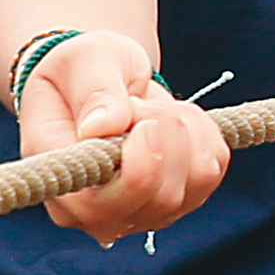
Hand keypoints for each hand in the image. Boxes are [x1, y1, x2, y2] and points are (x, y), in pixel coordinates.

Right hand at [19, 31, 221, 239]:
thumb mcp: (82, 62)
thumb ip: (93, 91)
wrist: (102, 81)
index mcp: (62, 182)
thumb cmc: (81, 72)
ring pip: (196, 181)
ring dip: (186, 129)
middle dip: (166, 133)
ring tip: (153, 107)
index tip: (142, 118)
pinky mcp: (180, 198)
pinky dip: (203, 132)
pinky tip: (172, 118)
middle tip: (140, 102)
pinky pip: (212, 167)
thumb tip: (104, 126)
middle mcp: (98, 212)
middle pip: (162, 197)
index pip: (102, 208)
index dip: (139, 169)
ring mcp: (143, 211)